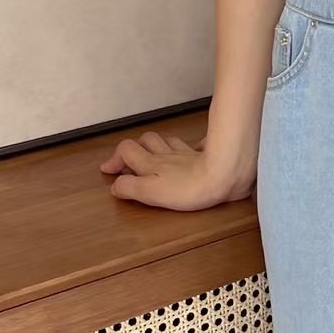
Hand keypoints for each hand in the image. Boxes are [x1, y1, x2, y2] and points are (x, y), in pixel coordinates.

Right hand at [98, 130, 255, 209]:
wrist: (224, 176)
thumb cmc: (189, 187)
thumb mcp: (150, 192)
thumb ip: (129, 188)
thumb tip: (115, 185)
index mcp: (151, 164)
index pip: (126, 150)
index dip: (115, 159)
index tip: (109, 170)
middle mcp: (167, 155)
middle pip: (146, 140)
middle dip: (136, 148)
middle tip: (132, 161)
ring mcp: (187, 154)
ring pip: (168, 140)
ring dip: (159, 145)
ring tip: (156, 154)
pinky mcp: (207, 156)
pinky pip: (197, 146)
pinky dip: (191, 148)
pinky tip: (193, 152)